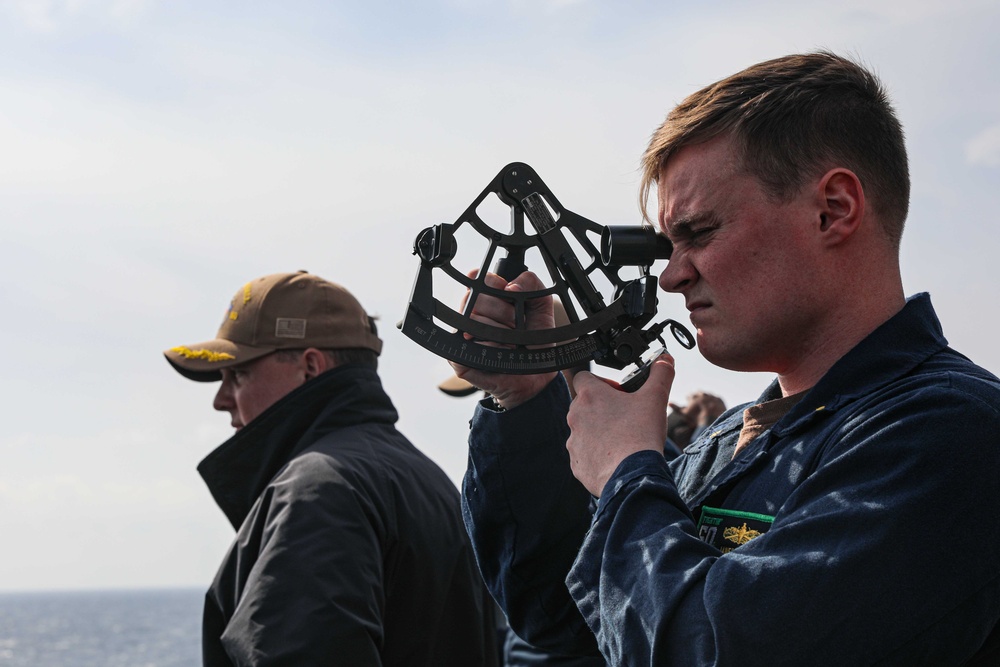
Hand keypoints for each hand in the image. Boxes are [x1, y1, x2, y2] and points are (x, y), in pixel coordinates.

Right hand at [449, 270, 557, 408]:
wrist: (536, 375)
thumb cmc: (535, 341)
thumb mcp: (541, 305)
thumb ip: (532, 282)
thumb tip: (511, 285)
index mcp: (486, 298)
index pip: (477, 277)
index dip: (494, 283)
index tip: (511, 294)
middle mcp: (470, 314)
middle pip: (473, 297)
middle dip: (503, 310)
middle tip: (517, 324)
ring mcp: (461, 334)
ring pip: (471, 318)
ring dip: (500, 331)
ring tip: (512, 341)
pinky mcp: (457, 356)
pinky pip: (468, 343)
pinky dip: (491, 346)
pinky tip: (503, 352)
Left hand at [566, 354, 674, 496]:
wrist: (632, 476)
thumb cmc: (640, 435)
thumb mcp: (655, 398)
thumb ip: (660, 374)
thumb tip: (665, 359)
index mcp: (590, 396)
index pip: (584, 377)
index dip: (602, 382)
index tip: (618, 392)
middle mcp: (575, 416)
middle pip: (584, 404)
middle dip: (602, 407)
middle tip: (624, 415)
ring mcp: (573, 441)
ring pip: (583, 429)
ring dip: (598, 430)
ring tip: (621, 438)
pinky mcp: (576, 462)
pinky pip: (584, 453)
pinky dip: (596, 453)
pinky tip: (615, 456)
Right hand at [668, 391, 726, 427]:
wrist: (713, 420)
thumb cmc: (697, 418)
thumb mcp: (685, 414)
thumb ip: (676, 408)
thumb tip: (668, 403)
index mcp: (693, 397)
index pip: (689, 397)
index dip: (688, 401)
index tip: (689, 404)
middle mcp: (702, 394)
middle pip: (698, 394)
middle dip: (697, 398)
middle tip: (697, 403)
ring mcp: (711, 396)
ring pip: (707, 396)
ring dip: (705, 399)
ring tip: (705, 404)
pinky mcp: (720, 399)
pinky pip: (716, 399)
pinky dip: (715, 402)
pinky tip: (714, 406)